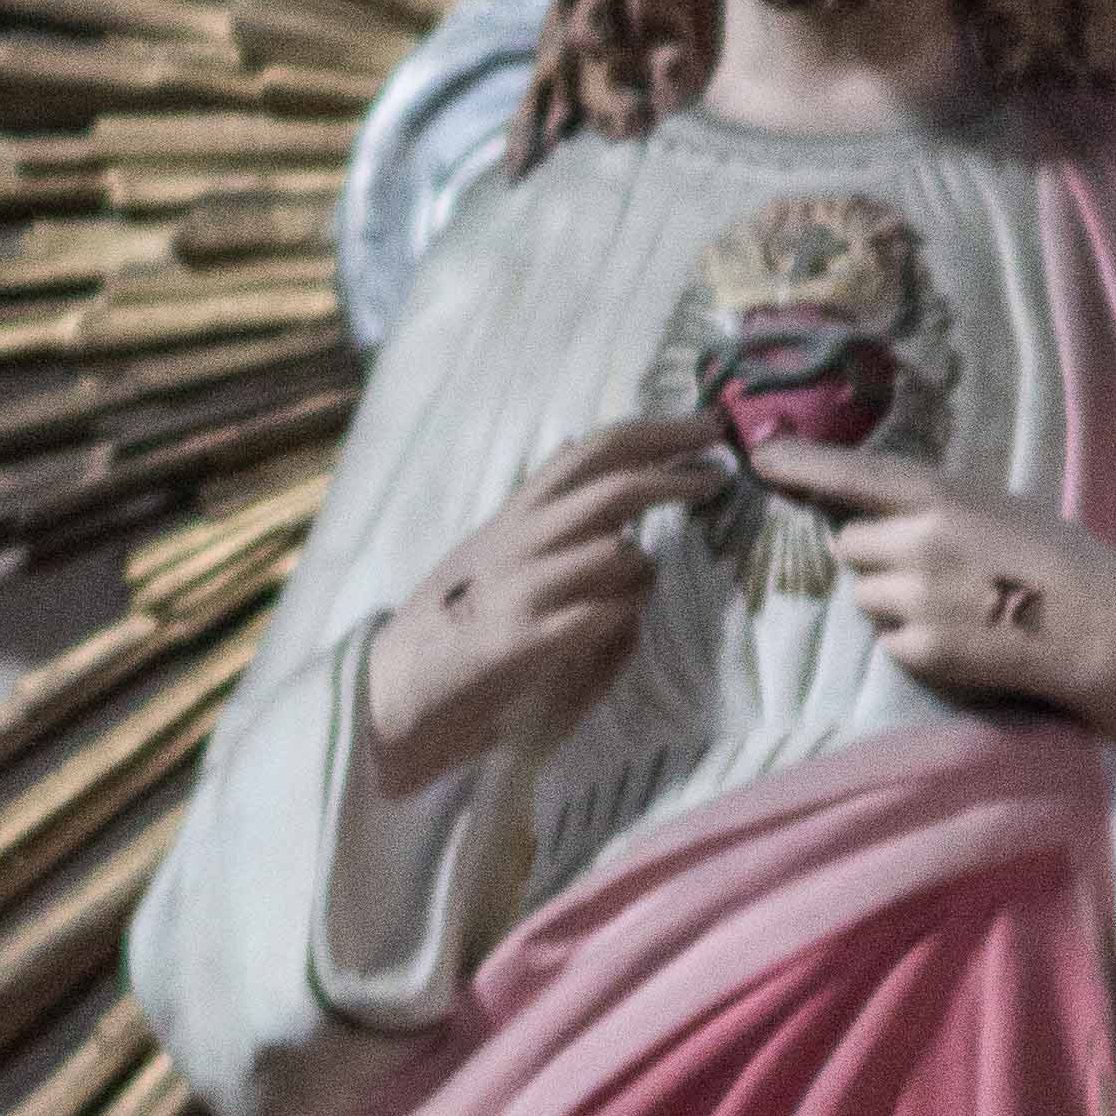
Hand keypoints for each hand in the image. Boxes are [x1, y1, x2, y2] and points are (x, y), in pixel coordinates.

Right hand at [363, 419, 723, 794]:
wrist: (394, 690)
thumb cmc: (459, 624)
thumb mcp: (499, 556)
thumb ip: (549, 524)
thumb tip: (594, 483)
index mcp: (517, 515)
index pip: (592, 451)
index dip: (654, 431)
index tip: (706, 425)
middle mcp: (518, 540)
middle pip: (610, 488)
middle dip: (674, 475)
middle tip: (721, 473)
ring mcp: (519, 589)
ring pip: (613, 551)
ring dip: (645, 565)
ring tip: (644, 583)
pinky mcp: (519, 643)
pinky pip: (598, 616)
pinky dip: (623, 613)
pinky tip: (621, 620)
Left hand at [745, 447, 1115, 770]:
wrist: (1101, 628)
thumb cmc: (1063, 557)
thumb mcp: (999, 504)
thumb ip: (938, 506)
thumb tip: (885, 510)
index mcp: (942, 496)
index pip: (853, 475)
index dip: (803, 465)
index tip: (760, 457)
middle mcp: (917, 544)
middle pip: (847, 545)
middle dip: (872, 554)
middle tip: (922, 566)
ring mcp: (915, 601)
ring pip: (865, 596)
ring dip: (890, 598)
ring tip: (949, 604)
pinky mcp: (921, 652)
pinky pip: (889, 641)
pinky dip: (912, 640)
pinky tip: (959, 636)